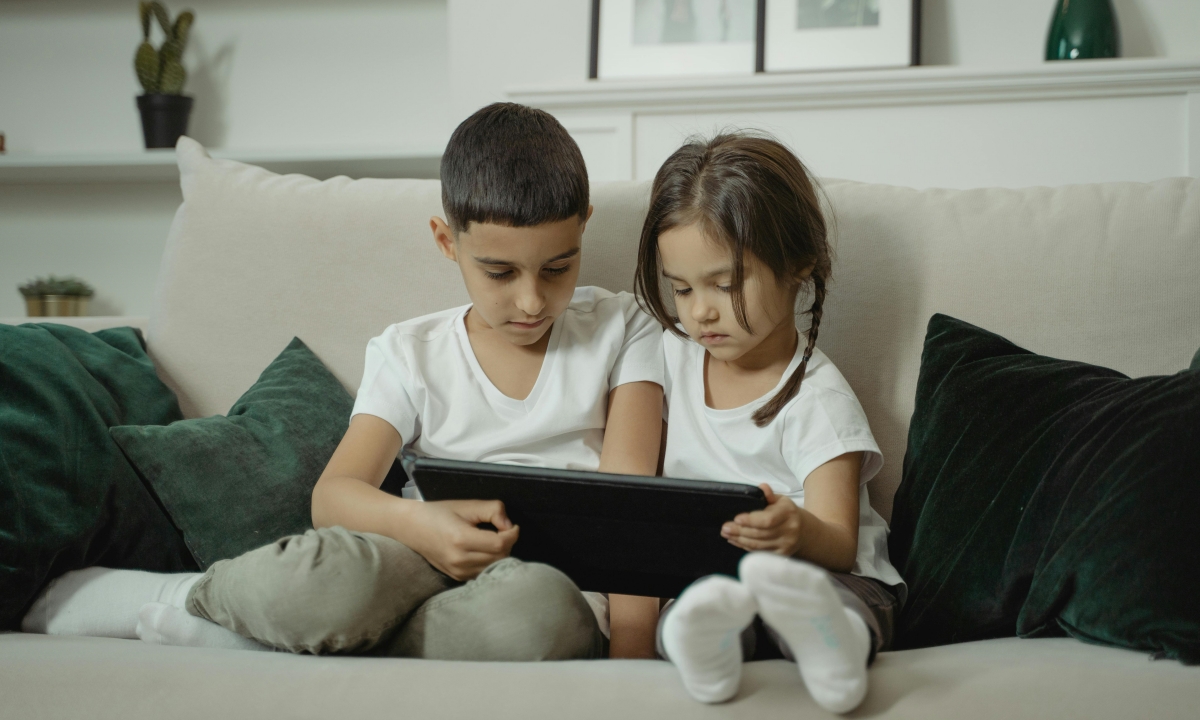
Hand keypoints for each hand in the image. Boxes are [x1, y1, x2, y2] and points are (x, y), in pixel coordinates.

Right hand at [403, 499, 518, 580]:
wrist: (411, 527)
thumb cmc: (439, 513)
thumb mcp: (467, 505)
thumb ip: (492, 510)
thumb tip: (509, 525)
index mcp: (461, 539)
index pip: (500, 544)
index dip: (512, 534)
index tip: (513, 526)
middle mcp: (460, 560)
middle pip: (500, 557)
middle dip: (508, 544)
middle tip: (503, 531)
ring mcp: (457, 572)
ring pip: (493, 568)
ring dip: (500, 554)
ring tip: (495, 540)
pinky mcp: (456, 577)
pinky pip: (483, 573)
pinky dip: (490, 563)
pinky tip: (485, 551)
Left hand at [721, 484, 806, 556]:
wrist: (804, 531)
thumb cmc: (786, 512)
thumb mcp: (780, 500)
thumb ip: (769, 495)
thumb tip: (762, 487)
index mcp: (788, 513)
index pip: (768, 520)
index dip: (751, 521)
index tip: (736, 519)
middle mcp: (789, 530)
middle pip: (760, 534)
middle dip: (740, 531)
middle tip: (725, 528)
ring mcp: (786, 545)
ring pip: (758, 544)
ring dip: (739, 540)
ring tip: (726, 534)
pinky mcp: (782, 554)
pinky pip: (760, 551)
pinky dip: (745, 547)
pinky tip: (735, 541)